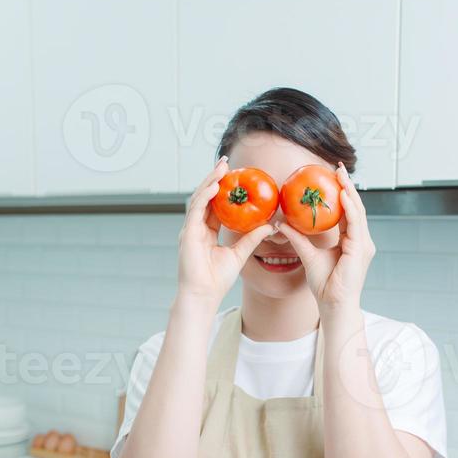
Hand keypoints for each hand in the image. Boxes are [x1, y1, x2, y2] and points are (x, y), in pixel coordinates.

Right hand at [176, 157, 276, 305]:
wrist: (203, 295)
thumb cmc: (217, 279)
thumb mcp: (240, 254)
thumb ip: (252, 238)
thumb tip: (269, 226)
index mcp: (207, 231)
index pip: (214, 205)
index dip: (222, 189)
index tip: (233, 175)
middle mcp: (196, 227)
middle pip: (205, 197)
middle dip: (214, 178)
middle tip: (226, 163)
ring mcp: (190, 230)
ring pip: (199, 199)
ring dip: (210, 181)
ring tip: (221, 168)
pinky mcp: (188, 233)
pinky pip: (196, 210)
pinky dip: (204, 196)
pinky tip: (214, 185)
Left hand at [276, 161, 375, 312]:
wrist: (334, 305)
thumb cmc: (325, 285)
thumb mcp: (308, 256)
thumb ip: (298, 239)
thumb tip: (281, 224)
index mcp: (352, 240)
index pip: (347, 211)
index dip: (342, 192)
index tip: (332, 175)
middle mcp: (360, 240)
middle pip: (355, 207)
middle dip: (347, 185)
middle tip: (338, 167)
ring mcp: (363, 244)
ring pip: (358, 211)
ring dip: (349, 191)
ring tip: (341, 174)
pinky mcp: (360, 249)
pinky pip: (355, 223)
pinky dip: (349, 208)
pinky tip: (342, 195)